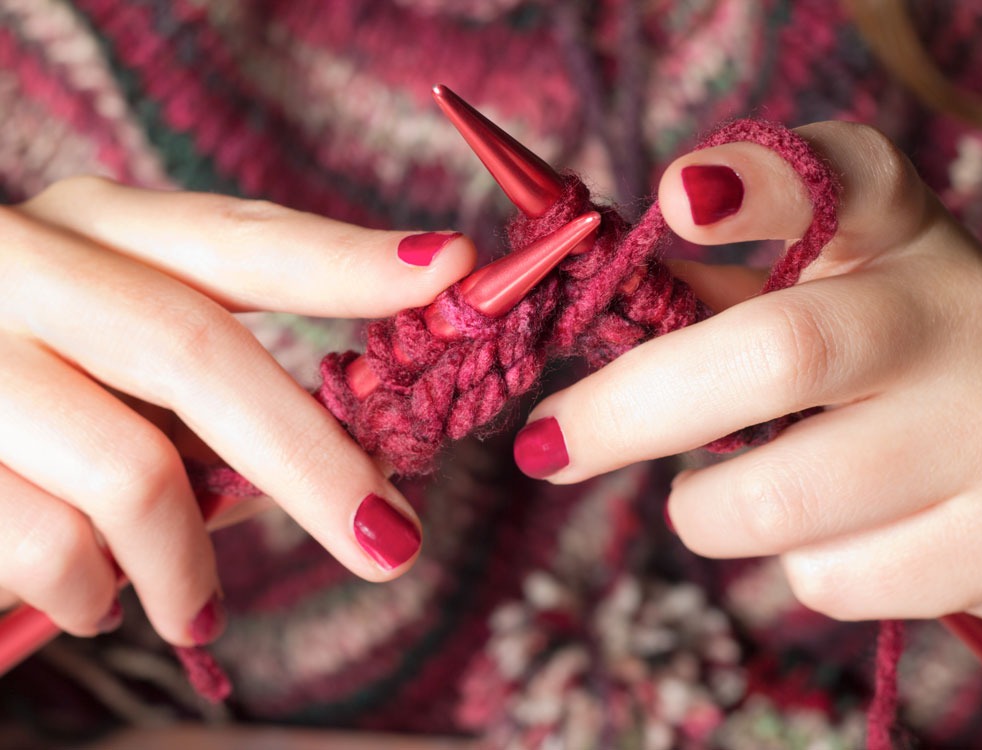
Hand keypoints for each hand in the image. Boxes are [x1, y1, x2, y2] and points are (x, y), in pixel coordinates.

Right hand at [0, 177, 475, 642]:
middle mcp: (23, 268)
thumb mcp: (120, 375)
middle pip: (198, 351)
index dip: (344, 260)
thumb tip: (355, 454)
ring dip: (187, 566)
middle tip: (393, 544)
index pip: (236, 238)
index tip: (449, 268)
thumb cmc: (35, 414)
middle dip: (314, 462)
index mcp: (91, 230)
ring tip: (196, 611)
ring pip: (132, 470)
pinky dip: (102, 596)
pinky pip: (56, 546)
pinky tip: (100, 601)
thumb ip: (217, 399)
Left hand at [513, 122, 981, 623]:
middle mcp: (958, 320)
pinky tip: (831, 531)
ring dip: (705, 509)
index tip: (677, 196)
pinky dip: (792, 564)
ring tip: (726, 489)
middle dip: (629, 411)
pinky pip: (828, 580)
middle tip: (546, 445)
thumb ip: (711, 298)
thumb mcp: (815, 300)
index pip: (847, 177)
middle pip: (780, 355)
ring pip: (779, 503)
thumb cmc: (880, 366)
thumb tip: (586, 328)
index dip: (756, 181)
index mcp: (902, 239)